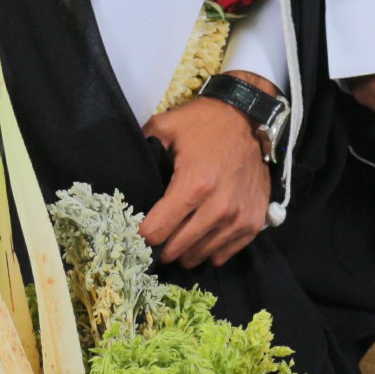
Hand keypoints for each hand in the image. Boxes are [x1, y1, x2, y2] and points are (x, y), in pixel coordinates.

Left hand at [139, 76, 275, 268]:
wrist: (248, 117)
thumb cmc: (204, 123)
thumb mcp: (165, 127)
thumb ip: (141, 148)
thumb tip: (121, 170)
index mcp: (194, 185)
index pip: (157, 232)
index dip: (144, 233)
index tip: (141, 227)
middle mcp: (219, 207)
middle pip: (177, 249)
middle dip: (162, 246)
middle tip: (159, 236)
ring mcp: (239, 218)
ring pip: (200, 256)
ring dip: (185, 251)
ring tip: (179, 236)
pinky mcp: (253, 224)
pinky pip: (223, 255)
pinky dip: (209, 250)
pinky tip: (203, 235)